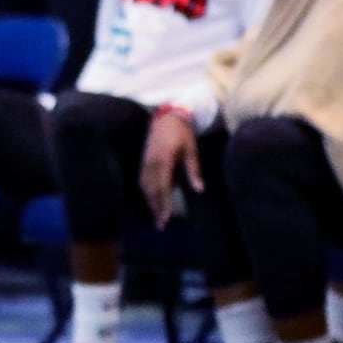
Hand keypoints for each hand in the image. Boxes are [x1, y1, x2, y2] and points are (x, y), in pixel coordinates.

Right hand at [138, 107, 202, 228]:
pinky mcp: (144, 160)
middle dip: (155, 207)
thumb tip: (199, 190)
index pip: (162, 186)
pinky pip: (142, 180)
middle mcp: (151, 162)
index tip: (166, 218)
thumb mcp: (191, 150)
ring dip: (149, 202)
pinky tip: (151, 200)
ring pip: (144, 186)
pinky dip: (146, 192)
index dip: (163, 203)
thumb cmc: (182, 133)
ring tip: (156, 216)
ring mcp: (145, 161)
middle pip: (151, 190)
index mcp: (163, 160)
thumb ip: (193, 170)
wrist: (167, 117)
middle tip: (161, 224)